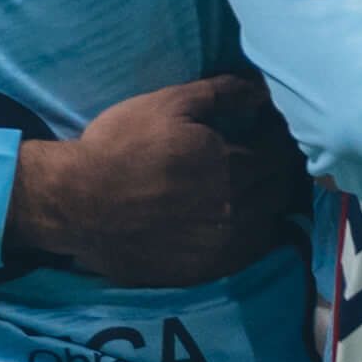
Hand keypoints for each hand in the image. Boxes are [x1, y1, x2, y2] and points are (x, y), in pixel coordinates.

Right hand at [5, 77, 306, 286]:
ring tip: (251, 185)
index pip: (281, 150)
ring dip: (269, 201)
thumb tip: (263, 92)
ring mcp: (224, 245)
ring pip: (270, 221)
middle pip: (281, 188)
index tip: (264, 127)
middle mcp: (238, 209)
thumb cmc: (121, 145)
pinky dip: (254, 232)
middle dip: (278, 167)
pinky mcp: (207, 270)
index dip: (277, 135)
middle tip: (261, 153)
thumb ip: (222, 94)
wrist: (79, 204)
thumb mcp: (168, 103)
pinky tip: (236, 217)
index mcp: (233, 164)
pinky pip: (250, 252)